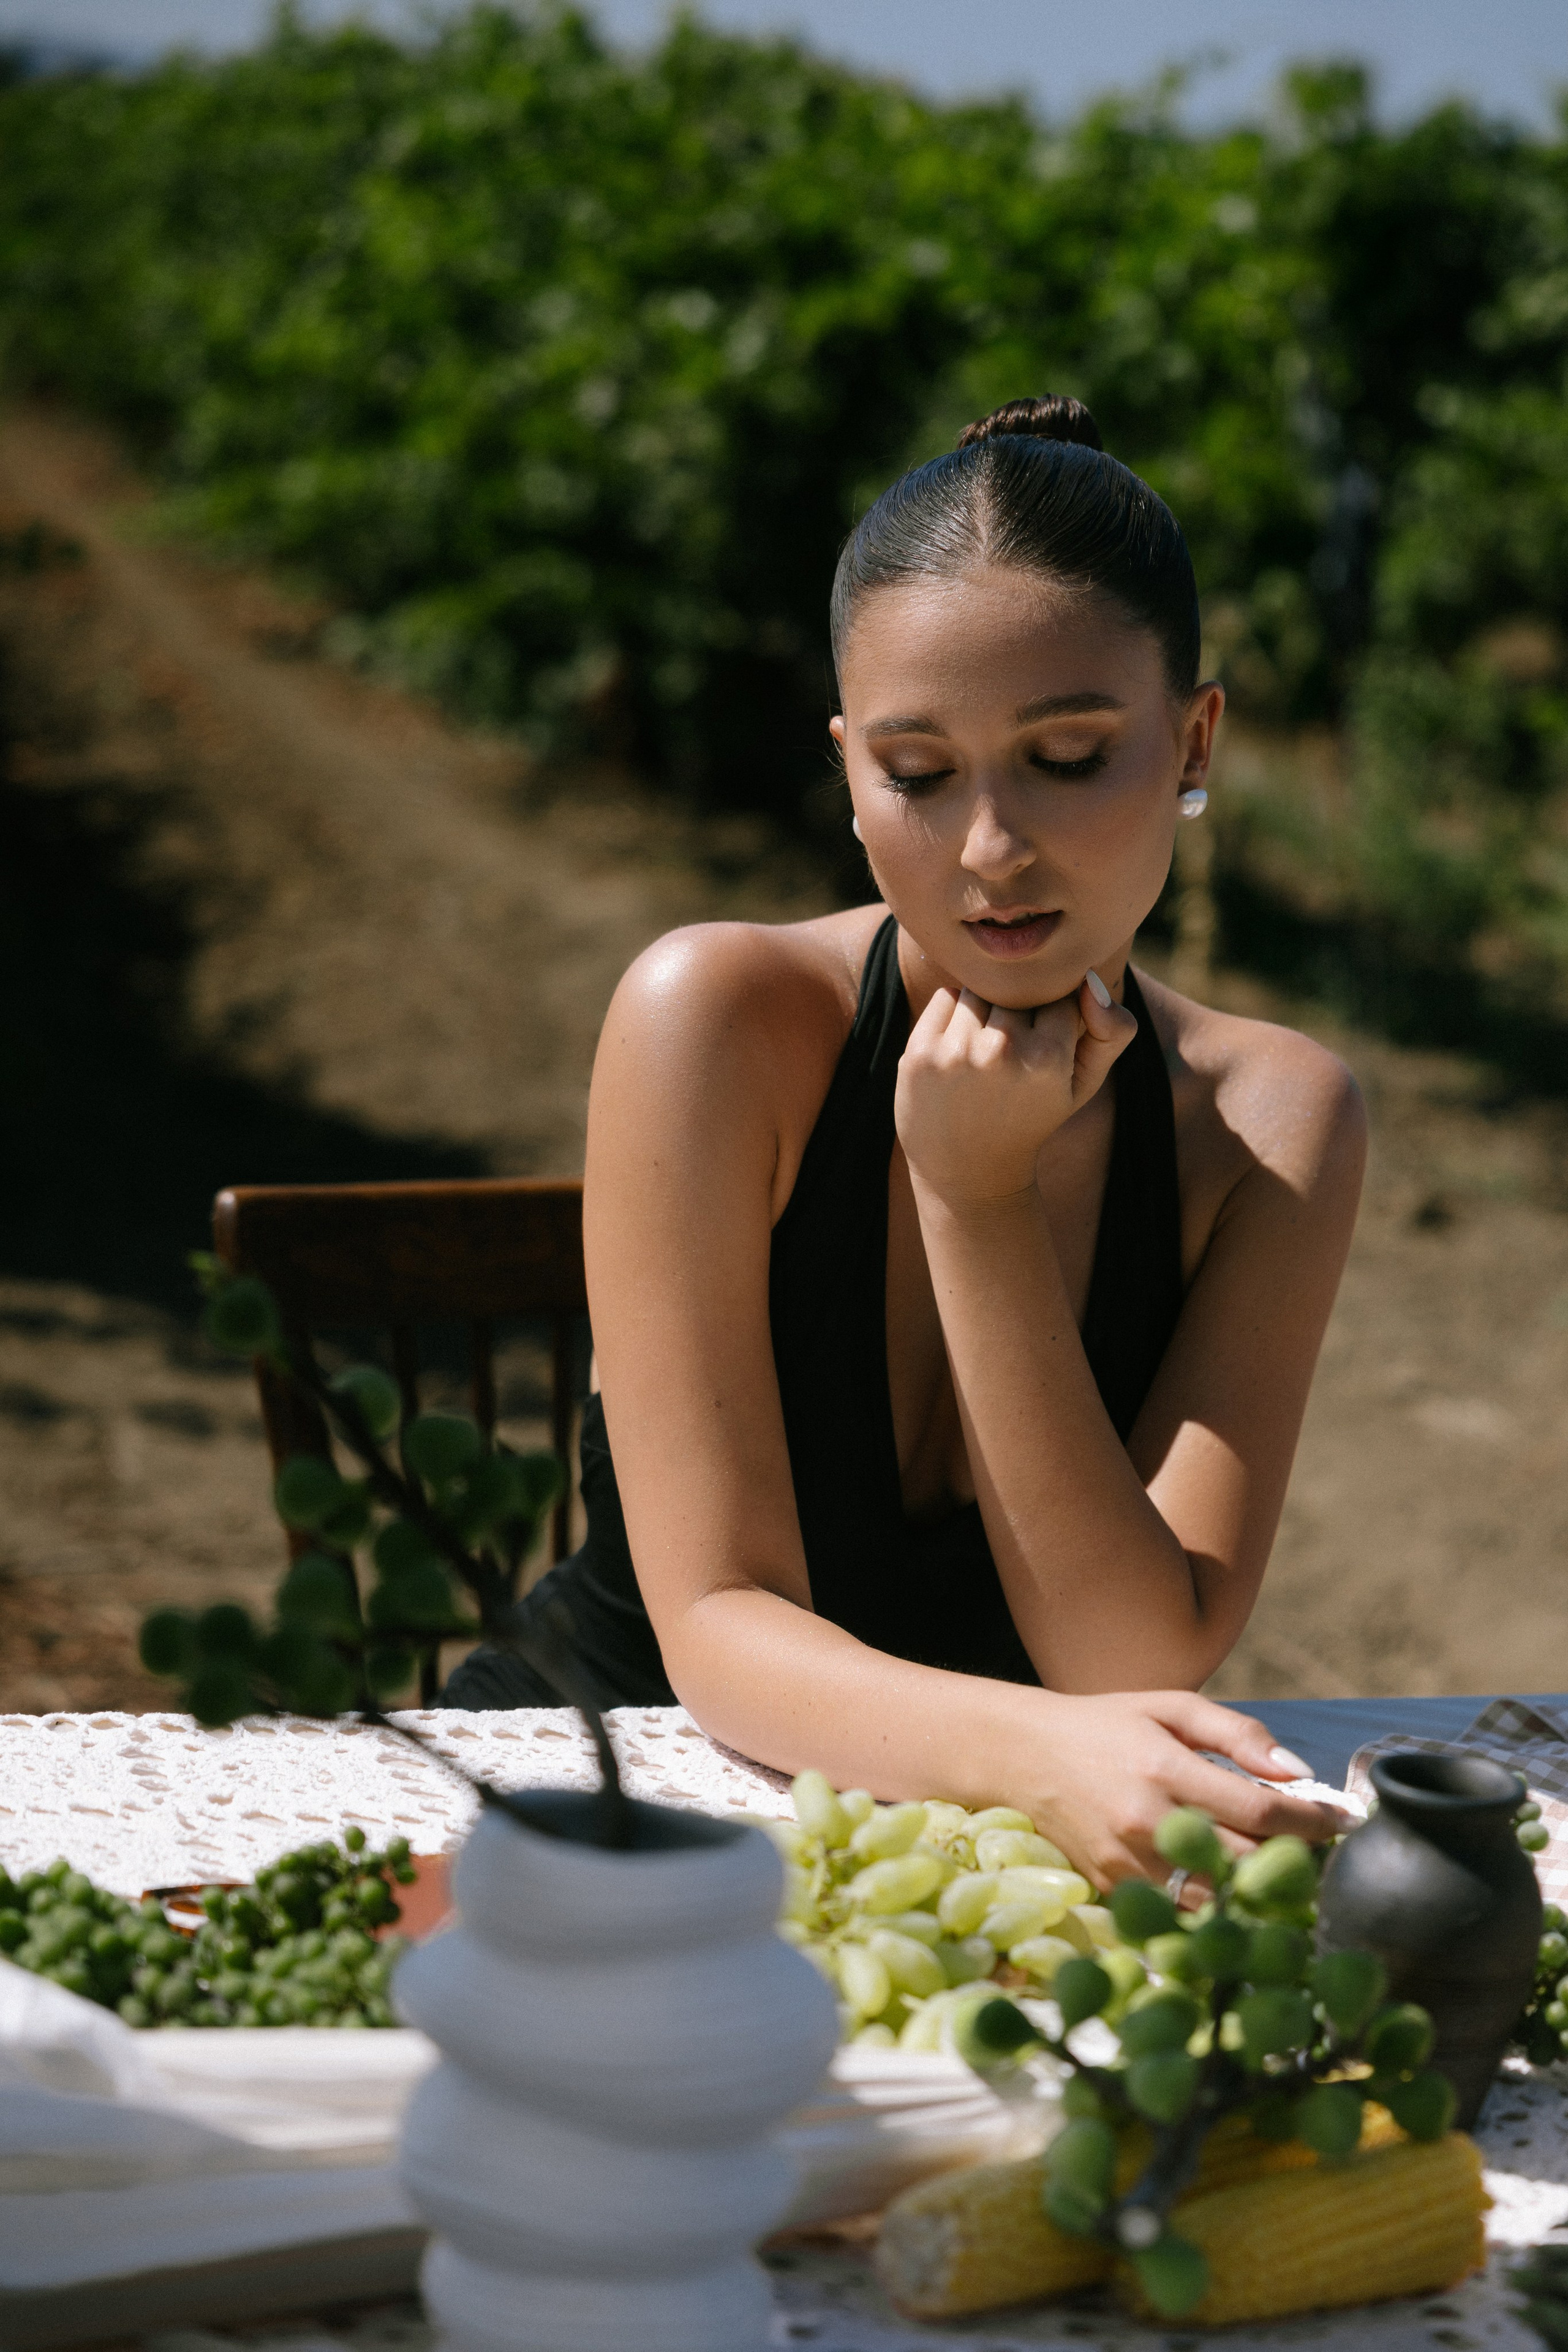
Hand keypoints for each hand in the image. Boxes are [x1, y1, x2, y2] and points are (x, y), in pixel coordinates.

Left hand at [895, 973, 1136, 1209]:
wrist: (968, 1172)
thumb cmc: (1032, 1119)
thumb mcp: (1083, 1084)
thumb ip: (1112, 1031)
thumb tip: (1091, 980)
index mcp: (1048, 1059)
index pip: (1061, 996)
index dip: (1053, 1019)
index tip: (1043, 1049)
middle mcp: (1001, 1051)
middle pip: (1017, 991)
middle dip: (1017, 1014)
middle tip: (1011, 1056)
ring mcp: (955, 1051)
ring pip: (980, 990)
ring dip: (984, 1011)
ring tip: (985, 1054)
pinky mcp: (919, 1052)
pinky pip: (945, 998)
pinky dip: (953, 1015)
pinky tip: (958, 1052)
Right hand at [1018, 1688, 1351, 1892]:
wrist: (1023, 1756)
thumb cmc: (1106, 1725)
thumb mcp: (1169, 1706)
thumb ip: (1236, 1733)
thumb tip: (1297, 1771)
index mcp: (1165, 1769)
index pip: (1260, 1809)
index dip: (1313, 1820)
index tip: (1345, 1821)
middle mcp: (1147, 1822)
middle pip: (1246, 1859)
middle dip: (1296, 1857)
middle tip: (1322, 1849)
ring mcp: (1128, 1865)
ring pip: (1219, 1898)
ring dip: (1259, 1888)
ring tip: (1282, 1869)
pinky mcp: (1114, 1891)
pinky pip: (1182, 1911)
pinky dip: (1216, 1904)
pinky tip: (1234, 1887)